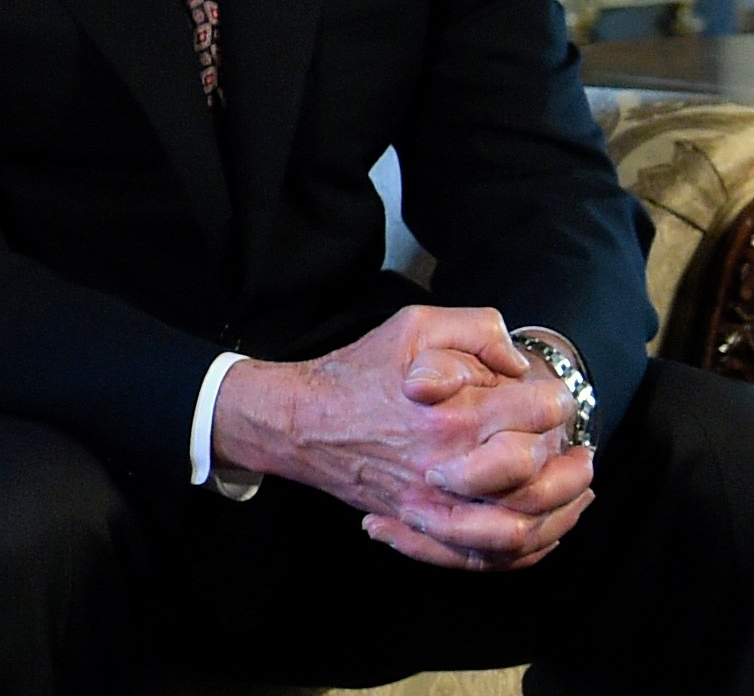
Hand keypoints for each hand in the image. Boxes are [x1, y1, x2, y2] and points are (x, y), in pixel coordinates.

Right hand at [367, 337, 596, 568]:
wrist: (303, 421)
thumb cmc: (359, 371)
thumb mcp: (413, 325)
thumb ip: (475, 328)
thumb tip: (517, 362)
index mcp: (453, 412)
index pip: (537, 413)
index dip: (557, 402)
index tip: (554, 399)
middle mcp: (450, 464)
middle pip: (538, 476)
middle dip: (569, 462)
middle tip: (578, 451)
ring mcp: (436, 503)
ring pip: (521, 527)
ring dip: (559, 511)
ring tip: (574, 492)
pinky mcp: (423, 524)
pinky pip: (485, 556)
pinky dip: (523, 549)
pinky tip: (540, 527)